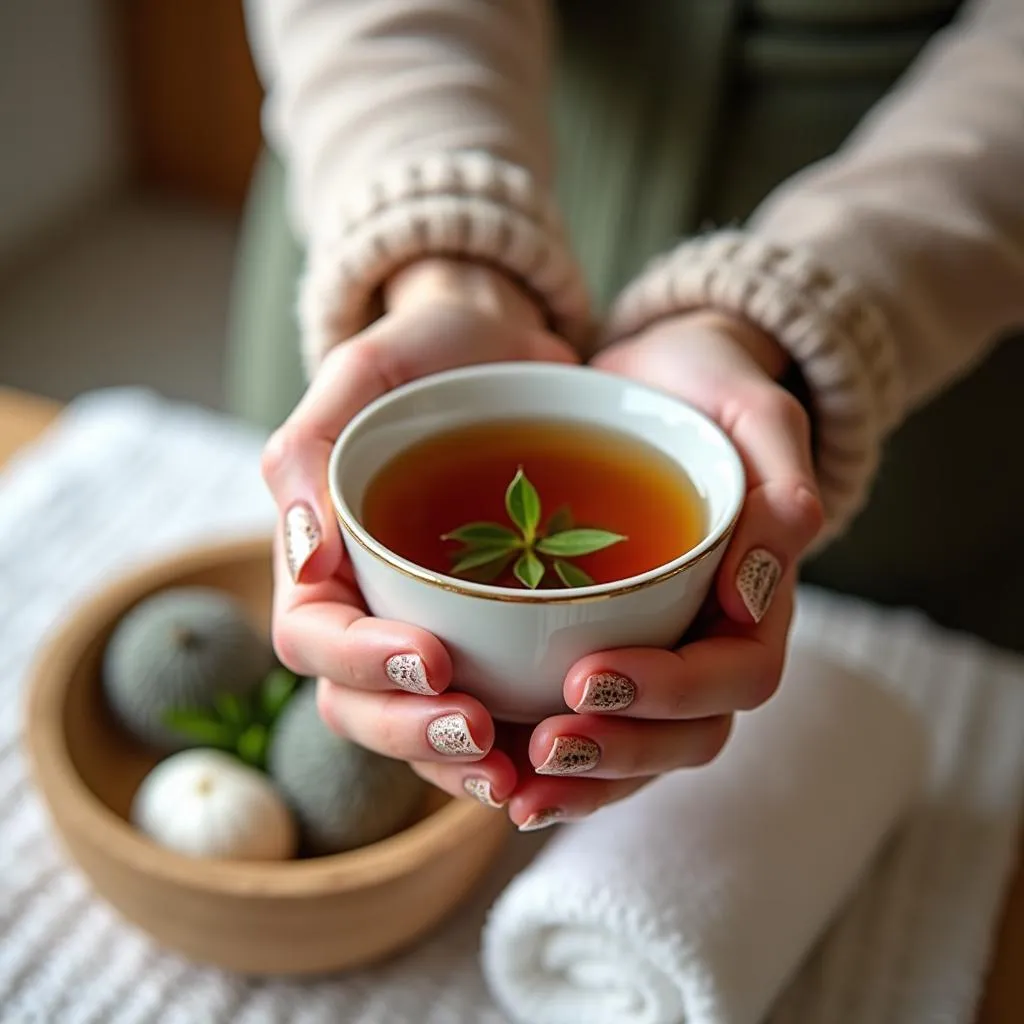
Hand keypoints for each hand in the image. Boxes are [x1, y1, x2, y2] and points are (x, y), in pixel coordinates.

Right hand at [261, 259, 577, 807]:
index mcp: (324, 562)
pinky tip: (562, 753)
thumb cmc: (429, 357)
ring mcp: (434, 632)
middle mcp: (371, 612)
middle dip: (413, 734)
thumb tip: (302, 559)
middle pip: (361, 706)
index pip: (314, 637)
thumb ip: (310, 451)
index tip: (431, 659)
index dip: (362, 664)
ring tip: (519, 771)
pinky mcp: (497, 640)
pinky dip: (521, 744)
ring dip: (462, 764)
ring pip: (424, 729)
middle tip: (479, 735)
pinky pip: (495, 711)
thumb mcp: (367, 373)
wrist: (512, 358)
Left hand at [499, 310, 824, 828]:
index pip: (735, 674)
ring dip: (578, 778)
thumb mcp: (751, 413)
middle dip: (618, 751)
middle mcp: (709, 642)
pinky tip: (491, 763)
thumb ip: (777, 483)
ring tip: (511, 789)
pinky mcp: (601, 648)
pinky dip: (542, 754)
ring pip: (635, 748)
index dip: (671, 692)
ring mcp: (656, 654)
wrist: (650, 382)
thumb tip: (757, 589)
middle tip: (544, 744)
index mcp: (754, 600)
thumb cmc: (704, 391)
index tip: (588, 676)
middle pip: (688, 734)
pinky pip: (585, 724)